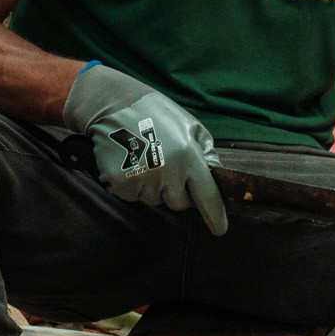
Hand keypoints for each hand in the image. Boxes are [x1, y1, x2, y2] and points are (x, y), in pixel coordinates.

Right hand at [63, 64, 227, 234]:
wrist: (114, 105)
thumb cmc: (158, 115)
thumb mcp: (191, 126)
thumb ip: (206, 153)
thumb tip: (216, 178)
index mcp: (189, 156)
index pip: (207, 195)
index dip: (215, 215)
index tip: (220, 230)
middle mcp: (168, 170)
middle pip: (179, 203)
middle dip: (177, 192)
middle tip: (167, 166)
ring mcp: (142, 178)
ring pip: (155, 201)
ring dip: (154, 187)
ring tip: (146, 159)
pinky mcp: (120, 183)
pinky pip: (133, 197)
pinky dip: (133, 186)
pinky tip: (131, 163)